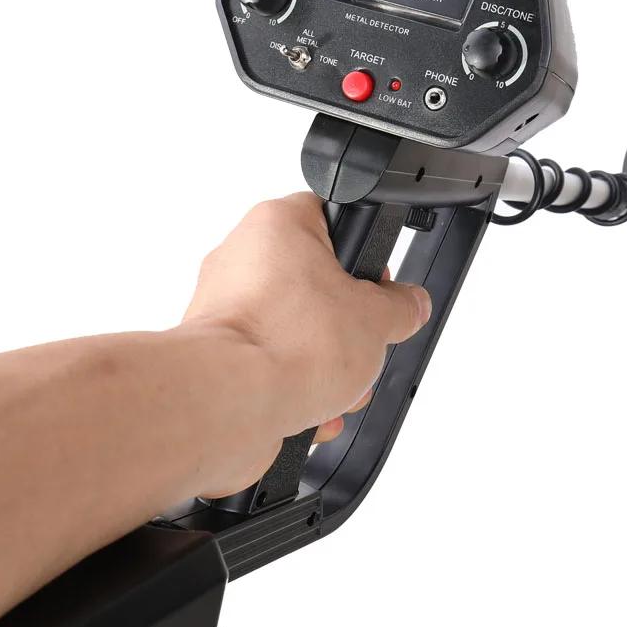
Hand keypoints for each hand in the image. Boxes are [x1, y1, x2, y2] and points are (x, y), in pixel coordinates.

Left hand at [180, 192, 430, 496]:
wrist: (231, 404)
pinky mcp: (217, 355)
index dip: (364, 251)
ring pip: (293, 332)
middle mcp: (241, 259)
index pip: (330, 217)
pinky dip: (293, 389)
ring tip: (339, 387)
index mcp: (277, 225)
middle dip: (347, 326)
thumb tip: (410, 305)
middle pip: (315, 285)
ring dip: (324, 365)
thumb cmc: (287, 343)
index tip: (379, 284)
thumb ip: (401, 307)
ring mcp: (223, 308)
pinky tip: (311, 409)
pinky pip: (268, 365)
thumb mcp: (376, 318)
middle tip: (362, 341)